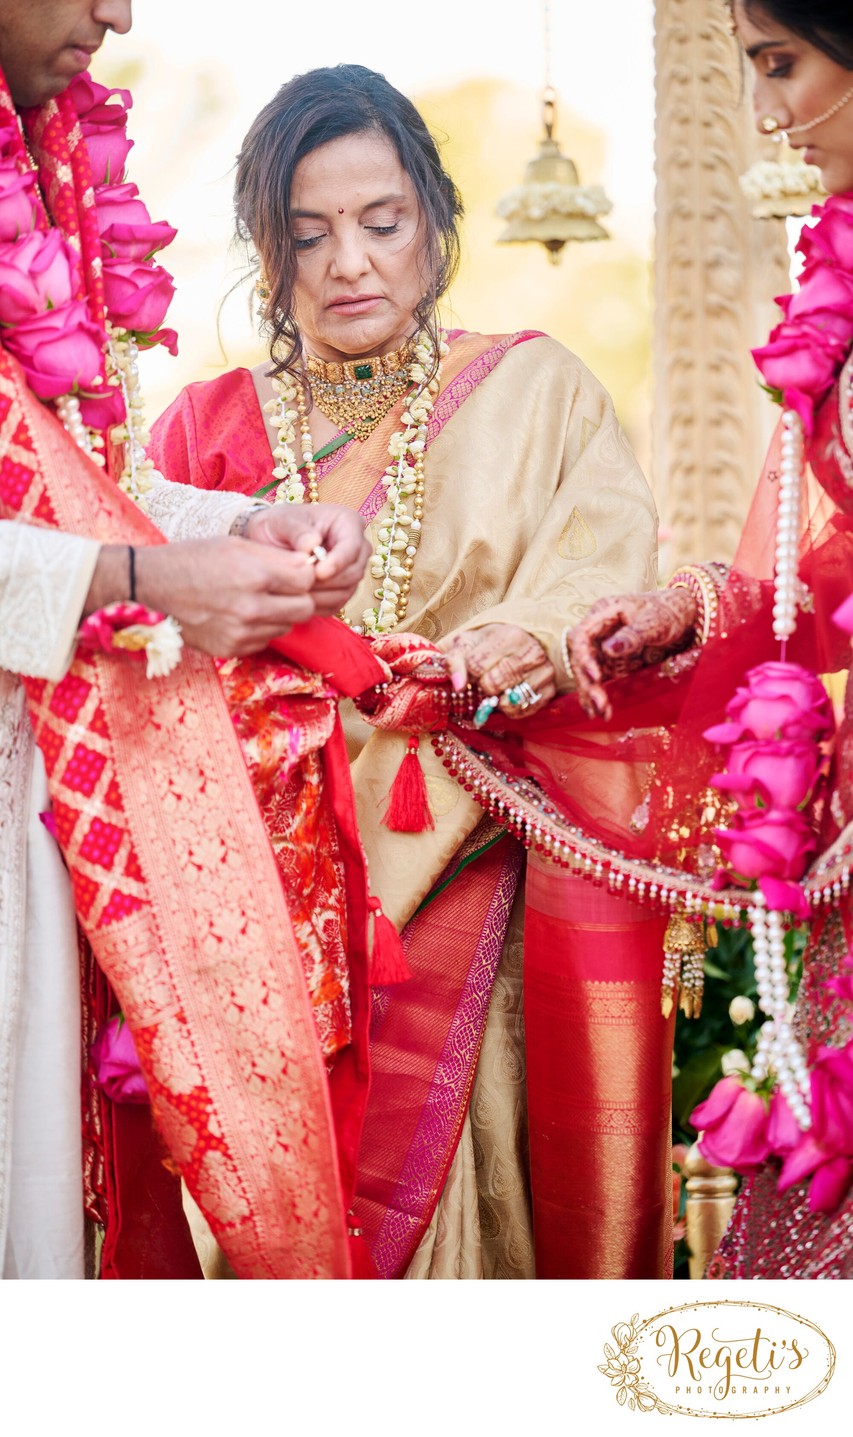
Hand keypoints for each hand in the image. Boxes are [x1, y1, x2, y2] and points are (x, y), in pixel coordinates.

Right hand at [85, 538, 319, 656]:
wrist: (151, 587)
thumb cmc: (194, 559)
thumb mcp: (236, 545)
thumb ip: (276, 557)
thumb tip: (311, 566)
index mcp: (254, 574)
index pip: (308, 580)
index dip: (304, 573)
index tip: (294, 570)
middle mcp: (251, 608)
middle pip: (305, 608)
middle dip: (299, 596)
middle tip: (282, 588)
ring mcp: (241, 633)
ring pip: (287, 626)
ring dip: (280, 614)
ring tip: (255, 599)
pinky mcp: (232, 649)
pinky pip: (265, 640)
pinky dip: (260, 628)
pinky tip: (239, 615)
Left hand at [246, 503, 370, 614]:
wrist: (271, 541)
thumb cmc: (278, 525)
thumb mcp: (281, 521)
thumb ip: (296, 531)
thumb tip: (311, 544)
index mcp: (348, 522)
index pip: (352, 546)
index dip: (338, 562)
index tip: (318, 573)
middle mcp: (356, 547)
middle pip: (353, 572)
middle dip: (326, 582)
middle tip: (299, 583)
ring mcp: (351, 570)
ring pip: (346, 591)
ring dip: (320, 596)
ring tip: (293, 589)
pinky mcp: (343, 590)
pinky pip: (336, 604)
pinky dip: (317, 605)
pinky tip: (297, 598)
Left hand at [439, 623, 555, 718]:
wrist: (517, 646)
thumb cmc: (489, 645)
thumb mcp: (468, 643)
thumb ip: (454, 660)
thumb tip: (458, 685)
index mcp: (510, 635)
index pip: (475, 665)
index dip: (468, 672)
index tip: (473, 669)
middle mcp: (532, 652)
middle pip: (492, 684)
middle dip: (482, 685)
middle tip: (485, 678)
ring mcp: (545, 672)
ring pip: (507, 701)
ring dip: (495, 699)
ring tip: (496, 687)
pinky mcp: (550, 691)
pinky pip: (521, 711)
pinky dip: (509, 710)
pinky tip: (507, 696)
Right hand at [565, 589, 697, 720]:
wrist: (686, 620)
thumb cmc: (669, 612)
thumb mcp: (654, 622)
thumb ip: (632, 635)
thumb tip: (608, 649)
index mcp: (604, 613)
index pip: (581, 636)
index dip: (584, 657)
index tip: (596, 676)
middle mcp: (599, 632)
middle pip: (582, 659)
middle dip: (588, 682)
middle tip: (599, 702)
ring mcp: (605, 649)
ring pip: (589, 674)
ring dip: (592, 694)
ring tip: (601, 714)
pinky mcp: (614, 664)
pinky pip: (602, 682)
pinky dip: (601, 697)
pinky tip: (603, 713)